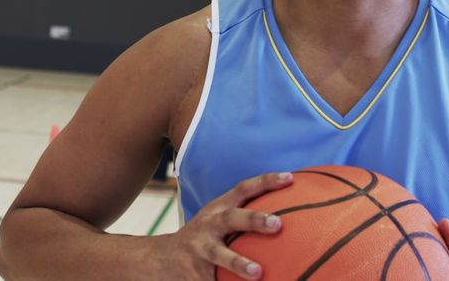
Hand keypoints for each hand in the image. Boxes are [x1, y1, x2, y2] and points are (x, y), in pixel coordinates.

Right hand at [152, 171, 293, 279]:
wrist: (159, 258)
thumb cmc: (201, 238)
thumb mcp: (216, 221)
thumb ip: (242, 217)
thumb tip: (288, 216)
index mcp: (217, 210)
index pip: (243, 189)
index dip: (265, 181)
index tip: (289, 178)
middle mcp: (208, 225)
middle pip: (231, 218)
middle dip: (254, 220)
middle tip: (278, 224)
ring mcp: (199, 250)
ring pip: (219, 255)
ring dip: (238, 263)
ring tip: (258, 273)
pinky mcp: (194, 274)